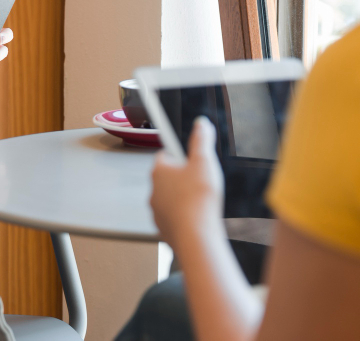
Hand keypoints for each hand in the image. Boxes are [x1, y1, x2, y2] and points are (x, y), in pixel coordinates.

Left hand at [151, 118, 224, 249]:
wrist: (196, 236)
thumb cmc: (198, 199)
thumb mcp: (205, 161)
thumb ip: (202, 140)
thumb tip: (201, 123)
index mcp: (159, 171)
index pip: (164, 155)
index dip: (179, 155)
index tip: (189, 159)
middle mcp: (154, 190)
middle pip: (167, 177)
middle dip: (182, 178)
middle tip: (200, 181)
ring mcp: (157, 211)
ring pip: (169, 198)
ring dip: (182, 198)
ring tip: (201, 201)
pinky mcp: (164, 228)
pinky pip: (173, 217)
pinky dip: (183, 216)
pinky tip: (198, 217)